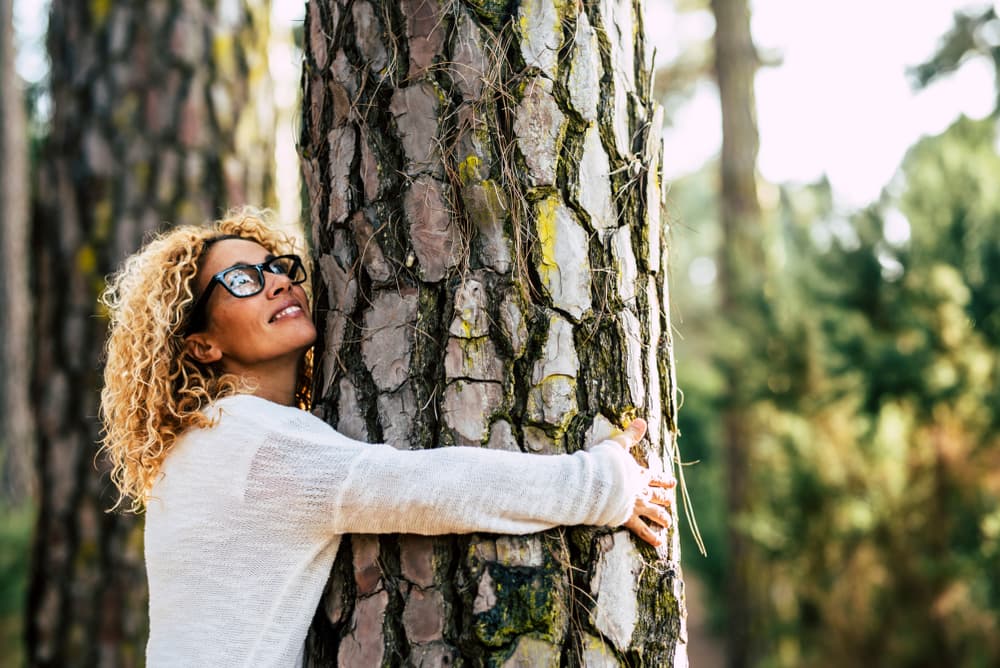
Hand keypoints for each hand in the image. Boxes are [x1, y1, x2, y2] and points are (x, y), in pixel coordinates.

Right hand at [612, 418, 676, 547]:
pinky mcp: (626, 518)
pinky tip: (659, 543)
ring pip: (654, 514)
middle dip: (664, 499)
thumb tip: (641, 420)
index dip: (664, 480)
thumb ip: (630, 435)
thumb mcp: (618, 445)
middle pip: (657, 496)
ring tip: (668, 523)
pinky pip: (642, 530)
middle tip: (669, 502)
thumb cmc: (605, 463)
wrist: (598, 483)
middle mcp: (641, 491)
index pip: (655, 477)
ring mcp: (635, 506)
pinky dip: (651, 537)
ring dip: (662, 518)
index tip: (672, 482)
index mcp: (639, 474)